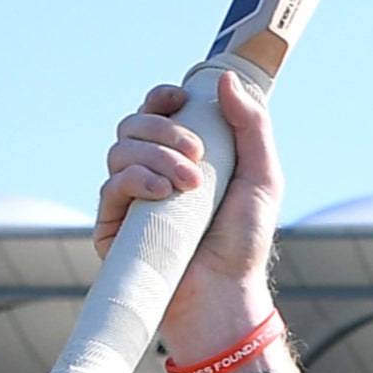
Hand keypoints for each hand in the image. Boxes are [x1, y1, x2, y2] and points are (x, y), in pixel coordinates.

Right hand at [96, 71, 281, 352]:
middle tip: (198, 156)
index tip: (182, 101)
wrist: (225, 292)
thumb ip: (251, 126)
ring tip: (190, 185)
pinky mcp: (112, 226)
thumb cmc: (245, 241)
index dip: (163, 99)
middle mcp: (150, 172)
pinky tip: (162, 192)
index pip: (156, 111)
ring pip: (120, 150)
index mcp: (180, 156)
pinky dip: (135, 179)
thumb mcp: (262, 178)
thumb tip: (224, 79)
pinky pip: (110, 185)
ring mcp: (128, 198)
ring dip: (155, 156)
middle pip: (133, 124)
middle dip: (164, 130)